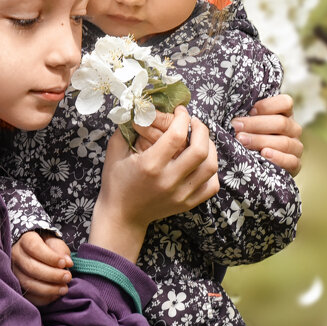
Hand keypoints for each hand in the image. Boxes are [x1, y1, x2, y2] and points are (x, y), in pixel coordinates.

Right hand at [10, 232, 71, 306]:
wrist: (34, 253)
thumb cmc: (46, 246)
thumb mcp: (54, 242)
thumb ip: (60, 250)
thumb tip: (67, 263)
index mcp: (25, 240)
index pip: (34, 248)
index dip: (50, 257)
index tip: (64, 263)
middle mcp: (16, 255)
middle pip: (31, 268)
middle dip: (52, 275)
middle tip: (68, 277)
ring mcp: (14, 272)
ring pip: (28, 283)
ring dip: (49, 289)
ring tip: (64, 288)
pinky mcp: (17, 286)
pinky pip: (28, 296)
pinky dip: (43, 298)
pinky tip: (55, 295)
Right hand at [89, 107, 219, 262]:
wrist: (122, 217)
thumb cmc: (116, 182)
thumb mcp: (114, 152)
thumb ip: (126, 128)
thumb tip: (139, 108)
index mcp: (150, 165)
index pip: (177, 135)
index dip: (182, 118)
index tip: (180, 111)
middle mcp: (169, 180)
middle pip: (200, 150)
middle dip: (201, 129)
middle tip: (194, 123)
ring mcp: (181, 195)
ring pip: (210, 167)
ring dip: (210, 147)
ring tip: (201, 139)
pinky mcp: (188, 204)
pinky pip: (212, 186)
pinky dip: (211, 170)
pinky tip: (202, 161)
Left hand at [231, 94, 303, 176]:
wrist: (259, 167)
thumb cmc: (251, 138)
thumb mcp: (250, 125)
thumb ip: (248, 116)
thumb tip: (234, 110)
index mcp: (285, 114)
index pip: (285, 103)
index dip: (267, 106)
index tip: (249, 111)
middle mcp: (293, 129)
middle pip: (281, 123)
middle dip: (255, 124)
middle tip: (236, 126)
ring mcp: (296, 147)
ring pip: (284, 142)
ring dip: (260, 141)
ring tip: (242, 141)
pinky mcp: (295, 165)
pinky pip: (291, 161)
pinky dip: (277, 157)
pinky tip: (264, 154)